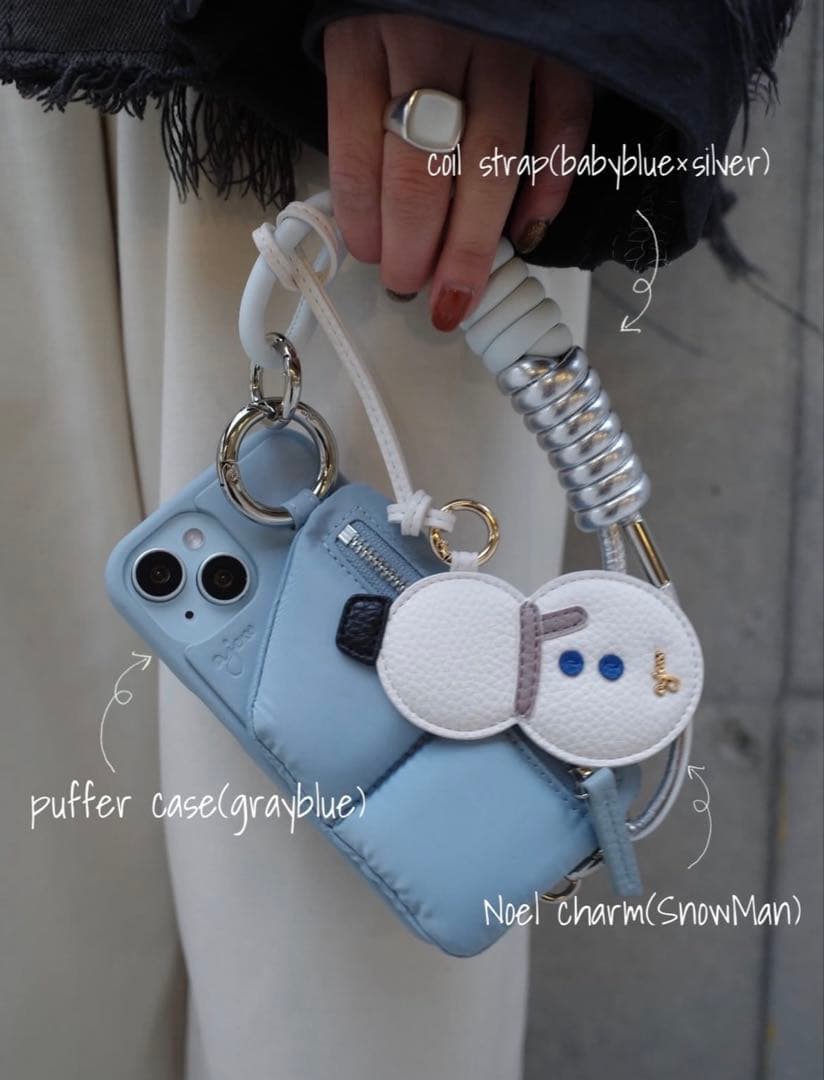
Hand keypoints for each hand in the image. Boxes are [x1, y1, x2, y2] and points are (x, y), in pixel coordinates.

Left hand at [324, 14, 591, 330]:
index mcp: (363, 37)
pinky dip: (550, 185)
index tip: (376, 263)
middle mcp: (432, 39)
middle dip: (419, 252)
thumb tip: (373, 220)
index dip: (366, 225)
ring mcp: (503, 41)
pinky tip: (530, 230)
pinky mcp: (559, 45)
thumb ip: (363, 113)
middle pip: (423, 173)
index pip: (356, 154)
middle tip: (418, 294)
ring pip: (491, 164)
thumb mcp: (358, 36)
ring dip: (475, 242)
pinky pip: (563, 125)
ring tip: (459, 292)